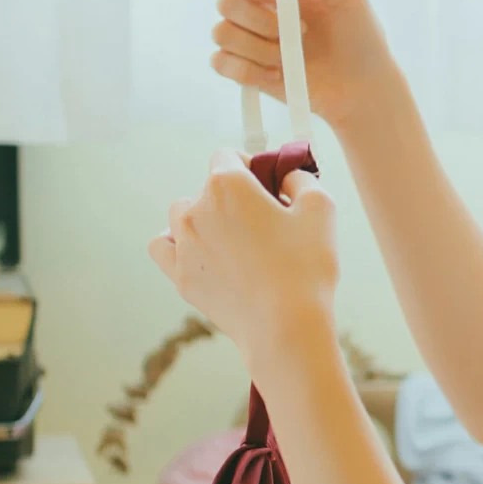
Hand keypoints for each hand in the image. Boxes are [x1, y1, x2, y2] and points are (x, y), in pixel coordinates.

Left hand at [149, 153, 338, 375]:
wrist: (285, 327)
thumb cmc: (306, 267)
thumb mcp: (320, 209)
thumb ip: (301, 179)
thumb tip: (287, 176)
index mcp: (227, 184)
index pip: (227, 156)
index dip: (251, 166)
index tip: (267, 186)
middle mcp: (196, 208)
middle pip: (207, 187)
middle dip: (233, 197)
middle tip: (263, 221)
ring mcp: (183, 244)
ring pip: (181, 213)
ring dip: (203, 217)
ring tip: (232, 239)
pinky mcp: (180, 276)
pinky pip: (162, 246)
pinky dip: (176, 243)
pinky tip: (199, 251)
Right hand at [213, 0, 390, 131]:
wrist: (361, 86)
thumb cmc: (357, 34)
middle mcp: (253, 6)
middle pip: (225, 2)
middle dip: (260, 20)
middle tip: (301, 31)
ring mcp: (245, 38)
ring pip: (221, 33)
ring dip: (258, 48)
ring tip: (289, 57)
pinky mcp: (242, 68)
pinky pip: (221, 63)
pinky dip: (248, 71)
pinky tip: (278, 74)